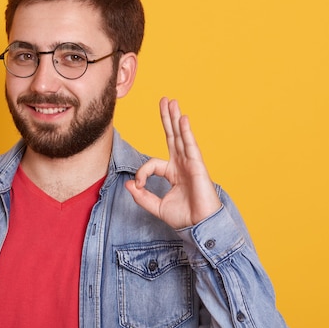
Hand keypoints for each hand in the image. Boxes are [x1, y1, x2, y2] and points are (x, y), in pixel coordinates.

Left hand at [125, 97, 221, 228]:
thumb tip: (128, 183)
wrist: (200, 227)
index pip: (152, 163)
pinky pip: (190, 146)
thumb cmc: (184, 218)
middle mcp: (182, 164)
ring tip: (171, 102)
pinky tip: (182, 118)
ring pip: (181, 136)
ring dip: (175, 118)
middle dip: (167, 119)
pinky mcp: (198, 166)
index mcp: (172, 172)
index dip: (142, 172)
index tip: (138, 185)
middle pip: (172, 137)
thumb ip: (141, 196)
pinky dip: (186, 132)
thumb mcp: (156, 207)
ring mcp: (190, 163)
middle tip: (164, 101)